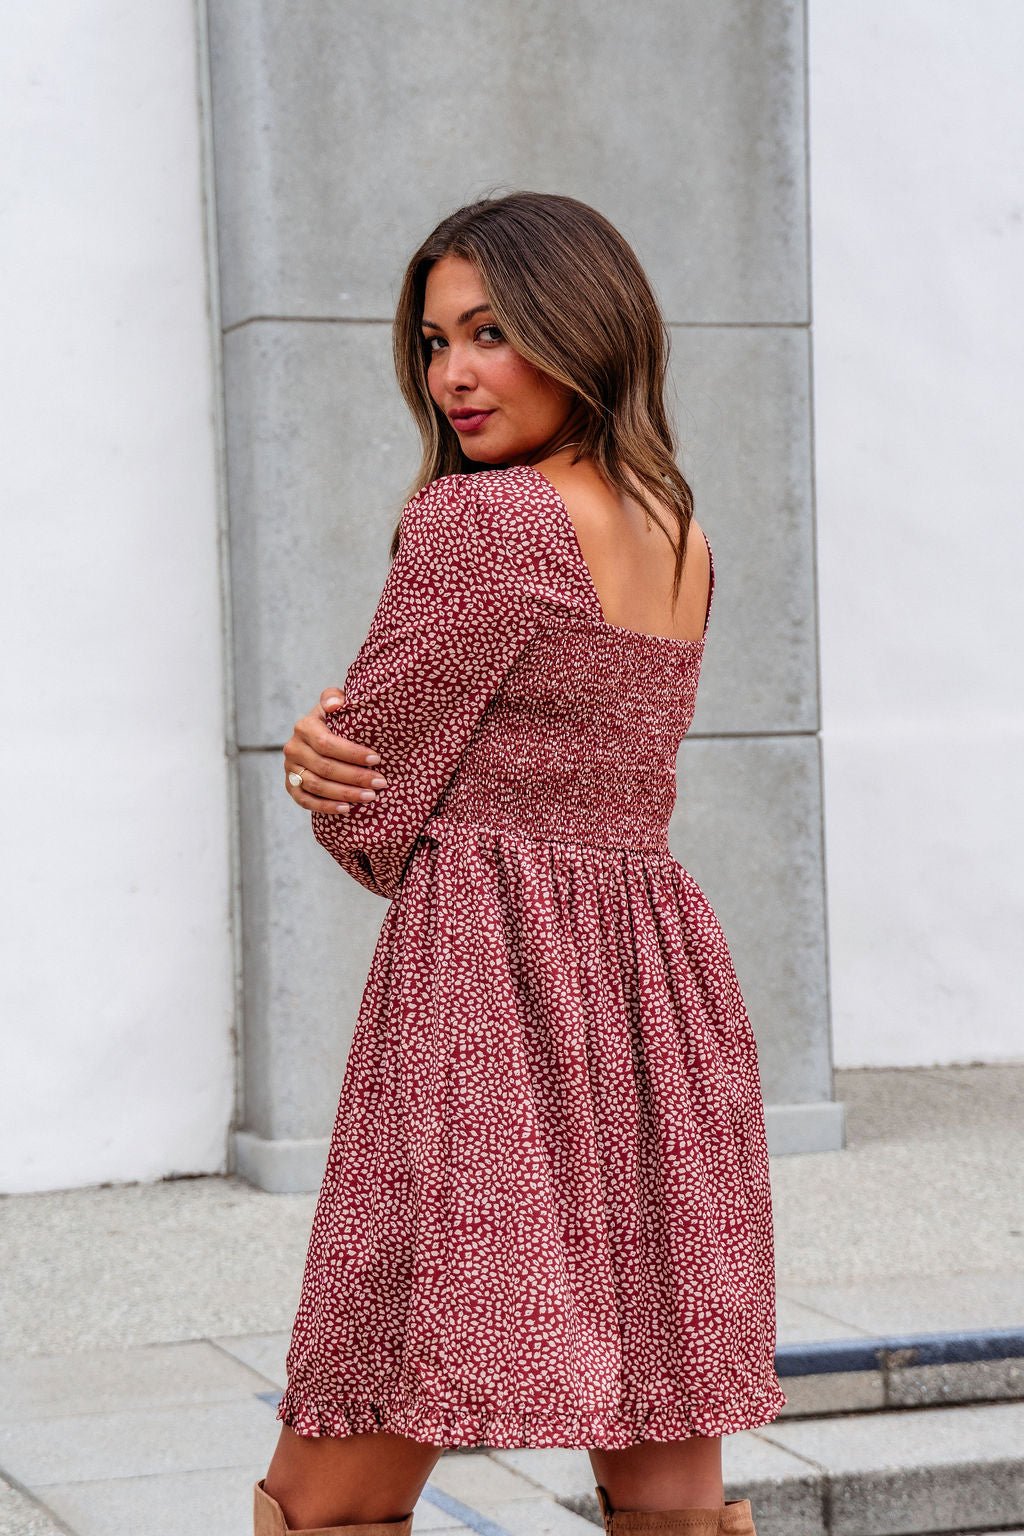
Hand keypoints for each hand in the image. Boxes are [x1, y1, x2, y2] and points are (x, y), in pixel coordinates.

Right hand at [283, 687, 388, 815]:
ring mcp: (290, 769)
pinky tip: (347, 809)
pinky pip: (306, 801)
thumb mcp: (334, 703)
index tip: (377, 759)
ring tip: (370, 797)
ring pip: (317, 786)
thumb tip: (335, 704)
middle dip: (355, 777)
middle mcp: (293, 748)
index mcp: (304, 727)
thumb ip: (334, 697)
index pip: (327, 743)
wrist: (317, 736)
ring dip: (345, 794)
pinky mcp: (291, 786)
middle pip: (324, 767)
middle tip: (380, 783)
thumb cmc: (334, 719)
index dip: (352, 753)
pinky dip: (326, 807)